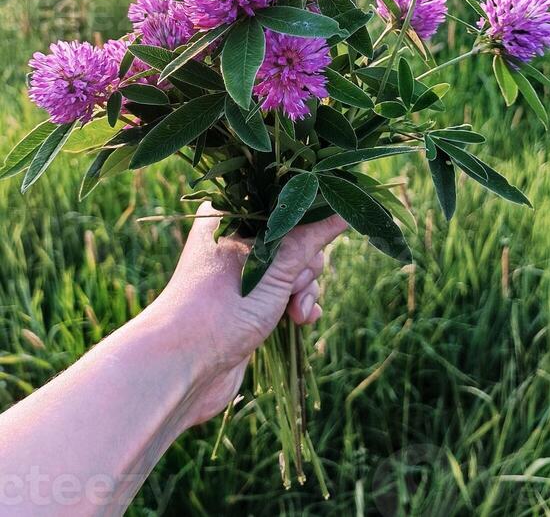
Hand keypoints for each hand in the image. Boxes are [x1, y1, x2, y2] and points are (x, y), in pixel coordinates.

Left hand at [153, 203, 346, 424]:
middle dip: (305, 268)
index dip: (305, 225)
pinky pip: (286, 294)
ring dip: (303, 292)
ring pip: (294, 269)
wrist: (178, 370)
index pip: (284, 204)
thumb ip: (310, 240)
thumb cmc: (219, 310)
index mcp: (230, 216)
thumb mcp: (273, 271)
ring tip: (295, 314)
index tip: (312, 248)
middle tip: (294, 288)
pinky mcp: (248, 302)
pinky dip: (297, 306)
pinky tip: (300, 321)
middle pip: (295, 239)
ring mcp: (243, 273)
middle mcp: (235, 239)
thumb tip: (345, 209)